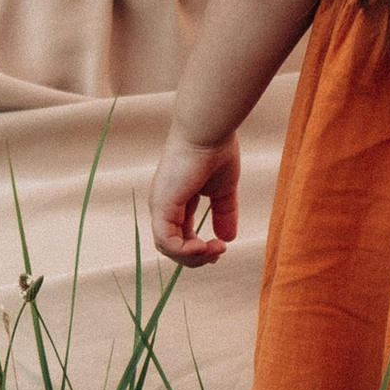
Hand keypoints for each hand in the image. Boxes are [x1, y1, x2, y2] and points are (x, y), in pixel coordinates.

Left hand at [151, 131, 242, 265]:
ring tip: (215, 250)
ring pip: (167, 247)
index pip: (180, 235)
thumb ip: (224, 213)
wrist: (209, 132)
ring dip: (193, 257)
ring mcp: (161, 205)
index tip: (221, 247)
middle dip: (197, 257)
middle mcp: (164, 204)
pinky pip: (167, 241)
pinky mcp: (162, 206)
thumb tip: (228, 238)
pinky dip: (185, 251)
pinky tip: (203, 248)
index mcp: (176, 200)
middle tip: (218, 252)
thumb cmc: (216, 151)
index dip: (199, 248)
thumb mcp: (223, 190)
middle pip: (172, 245)